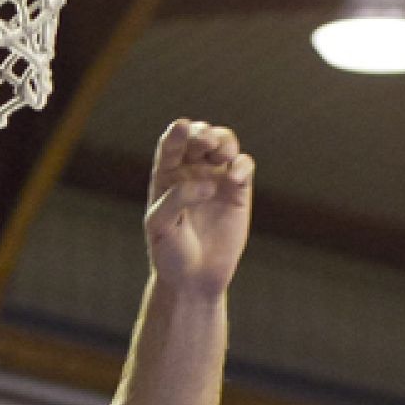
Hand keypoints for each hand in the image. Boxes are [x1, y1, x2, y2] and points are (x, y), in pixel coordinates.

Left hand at [143, 119, 254, 294]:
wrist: (193, 278)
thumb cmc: (169, 251)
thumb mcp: (160, 225)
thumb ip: (176, 199)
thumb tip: (208, 183)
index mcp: (166, 175)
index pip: (170, 145)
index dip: (176, 133)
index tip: (181, 127)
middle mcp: (191, 171)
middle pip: (199, 136)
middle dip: (203, 133)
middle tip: (205, 143)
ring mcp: (216, 178)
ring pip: (224, 143)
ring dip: (224, 140)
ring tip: (221, 154)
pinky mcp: (238, 190)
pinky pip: (244, 166)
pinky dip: (242, 165)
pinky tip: (235, 176)